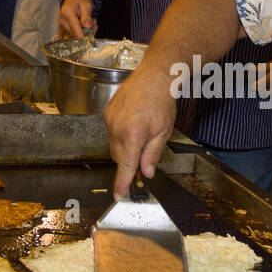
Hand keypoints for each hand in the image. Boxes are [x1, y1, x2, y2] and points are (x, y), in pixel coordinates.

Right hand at [58, 0, 96, 38]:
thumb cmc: (80, 0)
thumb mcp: (87, 5)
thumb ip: (87, 17)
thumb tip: (88, 27)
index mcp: (67, 13)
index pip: (75, 28)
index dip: (83, 36)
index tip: (91, 38)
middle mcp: (62, 21)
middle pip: (76, 34)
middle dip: (87, 31)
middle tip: (94, 22)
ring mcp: (62, 26)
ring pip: (76, 35)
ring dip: (86, 31)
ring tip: (90, 20)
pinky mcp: (64, 29)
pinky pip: (74, 34)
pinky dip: (82, 31)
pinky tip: (86, 24)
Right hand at [104, 62, 176, 196]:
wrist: (154, 76)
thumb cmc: (162, 101)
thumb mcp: (164, 131)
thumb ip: (152, 154)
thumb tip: (147, 172)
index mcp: (133, 134)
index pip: (126, 166)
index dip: (122, 183)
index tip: (118, 195)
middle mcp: (117, 127)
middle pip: (119, 158)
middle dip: (130, 161)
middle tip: (145, 153)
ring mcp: (110, 119)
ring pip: (114, 146)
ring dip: (126, 147)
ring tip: (142, 131)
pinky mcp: (107, 113)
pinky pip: (111, 132)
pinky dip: (121, 135)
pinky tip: (134, 123)